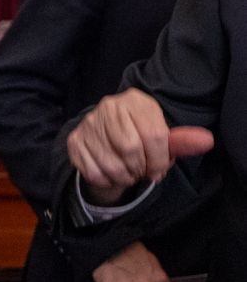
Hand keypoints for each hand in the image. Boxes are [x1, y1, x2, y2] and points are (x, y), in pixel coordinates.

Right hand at [67, 90, 213, 204]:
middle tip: (142, 172)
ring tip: (129, 173)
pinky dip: (107, 180)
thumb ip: (181, 141)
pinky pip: (93, 171)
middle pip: (130, 148)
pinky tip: (112, 175)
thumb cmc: (141, 137)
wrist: (107, 136)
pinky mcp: (74, 141)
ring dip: (124, 177)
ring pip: (111, 163)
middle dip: (140, 168)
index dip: (160, 160)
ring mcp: (89, 124)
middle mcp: (108, 106)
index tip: (159, 170)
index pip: (154, 135)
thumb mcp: (162, 137)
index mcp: (135, 101)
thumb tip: (206, 141)